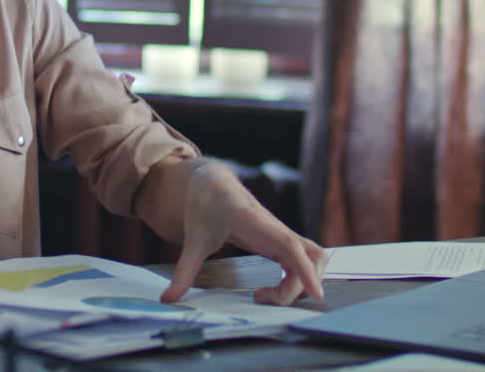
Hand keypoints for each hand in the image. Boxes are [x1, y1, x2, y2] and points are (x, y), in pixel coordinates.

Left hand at [159, 161, 326, 304]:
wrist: (212, 184)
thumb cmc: (205, 207)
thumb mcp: (193, 241)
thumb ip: (183, 272)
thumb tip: (167, 299)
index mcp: (257, 224)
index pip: (291, 247)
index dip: (306, 270)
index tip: (317, 293)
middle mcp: (276, 229)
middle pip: (313, 256)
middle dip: (300, 285)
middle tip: (263, 297)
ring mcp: (282, 235)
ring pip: (314, 258)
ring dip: (301, 282)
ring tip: (265, 295)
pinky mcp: (281, 241)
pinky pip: (303, 261)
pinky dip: (297, 279)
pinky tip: (268, 290)